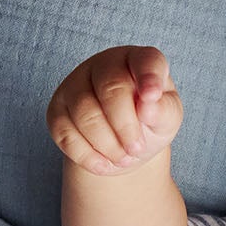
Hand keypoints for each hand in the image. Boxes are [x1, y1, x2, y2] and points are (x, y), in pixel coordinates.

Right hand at [47, 45, 183, 176]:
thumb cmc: (150, 123)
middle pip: (110, 89)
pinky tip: (104, 164)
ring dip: (108, 144)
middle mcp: (103, 65)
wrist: (124, 145)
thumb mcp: (168, 118)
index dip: (149, 77)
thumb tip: (148, 106)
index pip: (145, 61)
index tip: (152, 96)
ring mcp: (75, 84)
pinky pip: (65, 133)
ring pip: (84, 113)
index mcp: (138, 61)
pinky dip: (88, 156)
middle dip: (126, 126)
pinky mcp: (57, 110)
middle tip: (137, 149)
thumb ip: (165, 110)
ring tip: (124, 158)